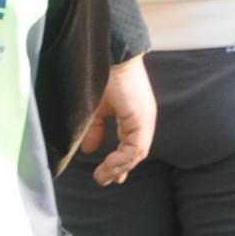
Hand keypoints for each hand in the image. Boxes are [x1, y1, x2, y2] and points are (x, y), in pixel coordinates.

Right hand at [79, 56, 157, 185]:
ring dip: (119, 167)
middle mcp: (144, 119)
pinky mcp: (141, 117)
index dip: (120, 163)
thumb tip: (90, 149)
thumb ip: (96, 130)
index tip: (106, 175)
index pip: (132, 146)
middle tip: (105, 180)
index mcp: (135, 116)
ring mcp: (145, 118)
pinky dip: (122, 159)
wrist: (108, 55)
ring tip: (103, 176)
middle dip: (119, 169)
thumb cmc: (102, 77)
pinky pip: (136, 146)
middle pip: (136, 152)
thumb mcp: (97, 110)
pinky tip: (108, 165)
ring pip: (137, 152)